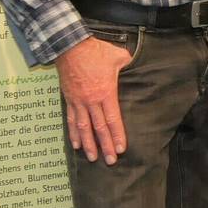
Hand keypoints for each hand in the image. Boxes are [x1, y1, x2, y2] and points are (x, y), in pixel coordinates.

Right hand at [57, 34, 131, 163]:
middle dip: (105, 146)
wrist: (70, 46)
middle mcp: (91, 101)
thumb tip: (138, 67)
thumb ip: (129, 64)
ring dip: (88, 144)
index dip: (117, 135)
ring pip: (84, 128)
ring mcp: (79, 101)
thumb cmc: (95, 51)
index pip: (112, 119)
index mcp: (106, 92)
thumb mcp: (118, 56)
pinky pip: (71, 119)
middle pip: (99, 128)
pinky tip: (76, 144)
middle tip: (110, 161)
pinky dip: (73, 133)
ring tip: (93, 158)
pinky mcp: (69, 99)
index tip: (121, 149)